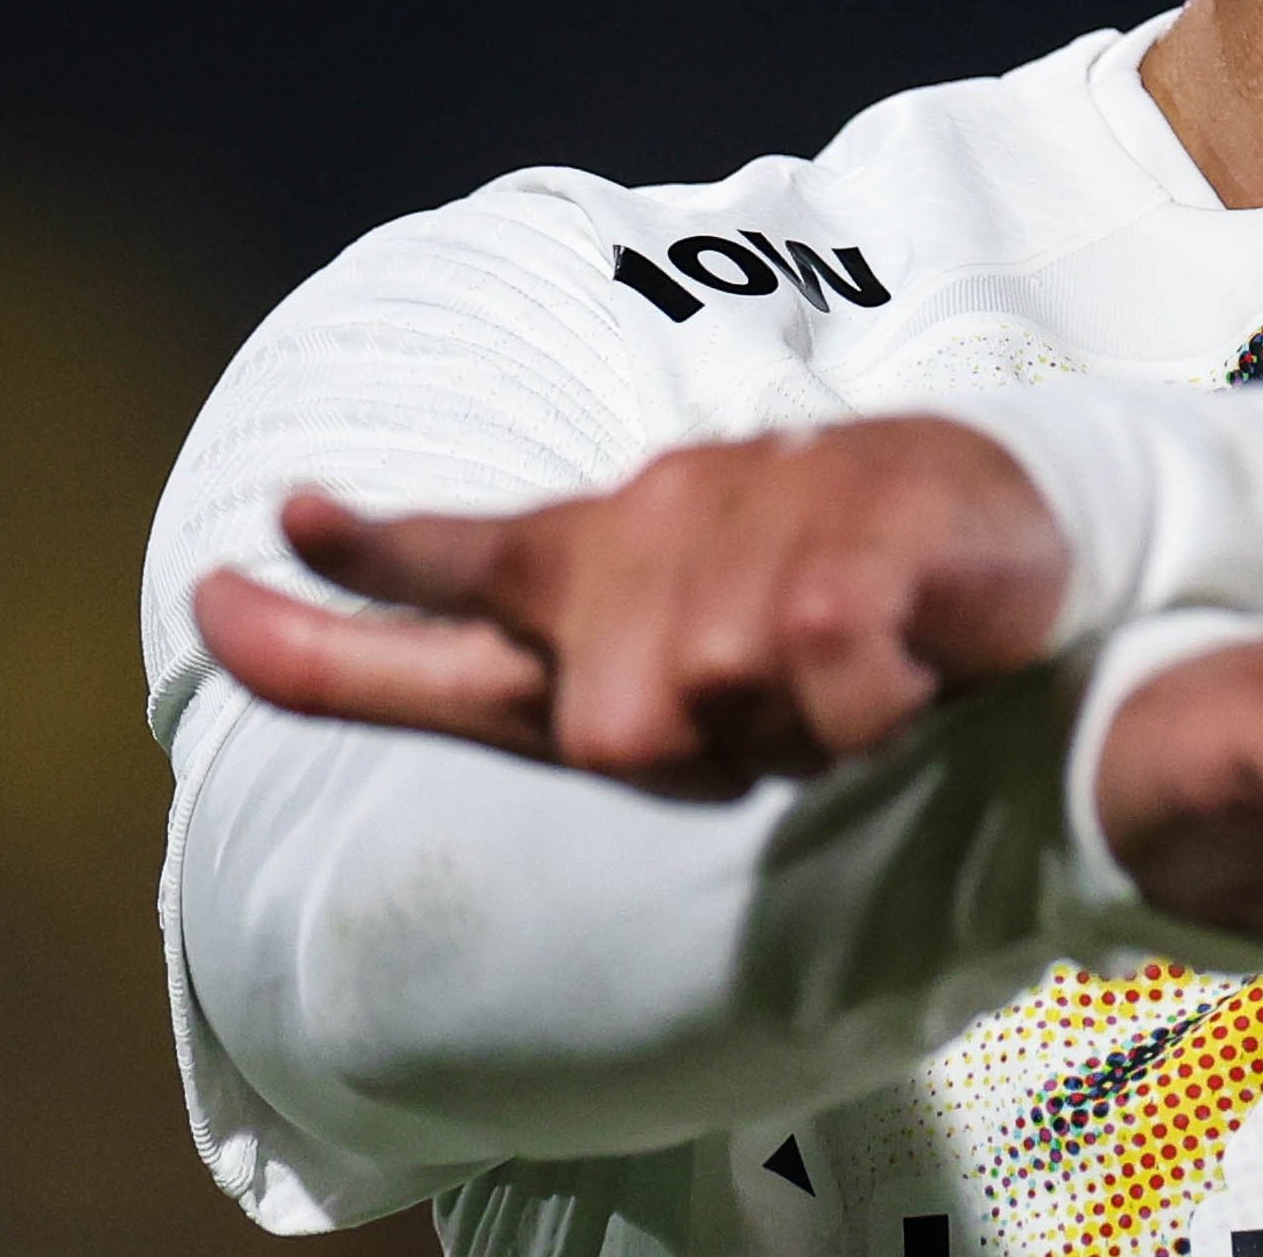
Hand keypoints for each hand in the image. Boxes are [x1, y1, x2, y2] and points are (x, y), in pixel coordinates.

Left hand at [191, 419, 1068, 798]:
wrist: (1017, 509)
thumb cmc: (848, 575)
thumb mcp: (703, 607)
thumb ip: (579, 648)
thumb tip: (514, 699)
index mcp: (620, 542)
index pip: (465, 559)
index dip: (358, 572)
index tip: (245, 562)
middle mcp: (669, 517)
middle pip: (607, 723)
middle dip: (696, 754)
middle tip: (789, 708)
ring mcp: (758, 527)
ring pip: (714, 713)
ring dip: (793, 732)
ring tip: (858, 672)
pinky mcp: (847, 556)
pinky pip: (822, 692)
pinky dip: (867, 714)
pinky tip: (905, 666)